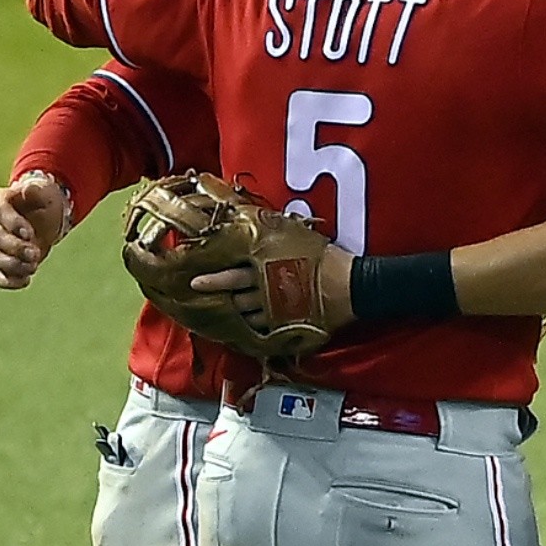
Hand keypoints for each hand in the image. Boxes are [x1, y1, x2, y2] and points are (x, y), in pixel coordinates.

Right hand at [0, 174, 70, 288]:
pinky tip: (26, 280)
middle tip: (35, 252)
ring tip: (34, 266)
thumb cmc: (42, 202)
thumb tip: (29, 188)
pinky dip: (10, 281)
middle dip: (14, 247)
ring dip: (12, 265)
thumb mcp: (45, 193)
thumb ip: (37, 192)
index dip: (12, 223)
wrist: (45, 218)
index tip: (29, 233)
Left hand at [189, 245, 355, 333]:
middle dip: (214, 290)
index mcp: (266, 263)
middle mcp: (264, 286)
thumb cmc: (324, 257)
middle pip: (234, 290)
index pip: (232, 267)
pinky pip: (261, 328)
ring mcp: (272, 308)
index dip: (213, 273)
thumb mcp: (297, 235)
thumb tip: (248, 217)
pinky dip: (250, 327)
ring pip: (244, 311)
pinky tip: (243, 327)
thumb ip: (272, 229)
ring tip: (219, 310)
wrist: (350, 285)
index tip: (194, 276)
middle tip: (196, 289)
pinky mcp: (283, 324)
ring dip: (232, 310)